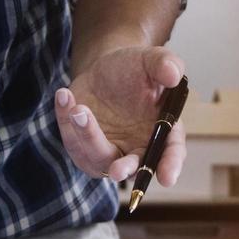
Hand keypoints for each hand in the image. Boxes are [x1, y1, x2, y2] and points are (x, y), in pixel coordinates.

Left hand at [54, 46, 186, 182]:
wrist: (104, 68)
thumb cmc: (135, 68)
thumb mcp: (152, 59)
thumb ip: (166, 64)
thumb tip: (173, 75)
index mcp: (163, 132)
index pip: (171, 153)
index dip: (170, 166)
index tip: (167, 178)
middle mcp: (137, 148)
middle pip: (132, 166)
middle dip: (124, 169)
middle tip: (116, 170)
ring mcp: (108, 151)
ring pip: (98, 157)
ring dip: (88, 137)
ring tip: (79, 110)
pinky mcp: (82, 146)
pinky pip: (72, 141)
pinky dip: (65, 120)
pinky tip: (65, 96)